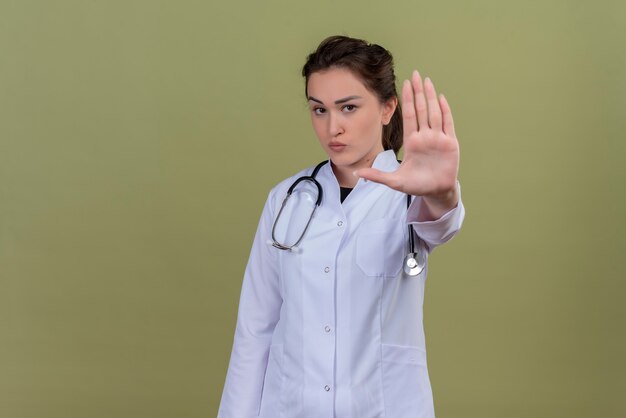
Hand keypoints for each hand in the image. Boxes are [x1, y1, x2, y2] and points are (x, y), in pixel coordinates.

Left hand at [355, 70, 459, 215]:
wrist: (436, 192)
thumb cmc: (416, 185)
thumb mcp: (394, 181)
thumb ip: (377, 176)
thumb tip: (356, 173)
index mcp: (412, 142)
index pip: (409, 116)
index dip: (407, 100)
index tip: (404, 84)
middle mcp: (425, 137)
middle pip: (421, 109)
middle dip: (418, 92)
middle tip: (415, 73)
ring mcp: (438, 139)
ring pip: (433, 113)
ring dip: (430, 96)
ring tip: (427, 80)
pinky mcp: (450, 143)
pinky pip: (447, 124)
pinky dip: (444, 111)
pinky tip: (440, 98)